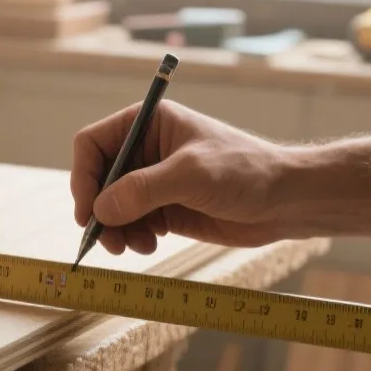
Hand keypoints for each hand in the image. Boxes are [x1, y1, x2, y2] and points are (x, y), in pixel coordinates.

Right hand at [70, 100, 298, 254]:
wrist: (286, 201)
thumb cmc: (246, 171)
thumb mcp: (191, 174)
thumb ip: (144, 190)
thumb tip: (100, 210)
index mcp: (148, 124)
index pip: (93, 144)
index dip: (84, 176)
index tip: (88, 210)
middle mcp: (145, 151)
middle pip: (97, 180)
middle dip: (99, 211)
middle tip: (108, 240)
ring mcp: (153, 182)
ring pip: (110, 207)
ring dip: (115, 230)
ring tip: (134, 246)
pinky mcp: (164, 209)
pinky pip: (130, 224)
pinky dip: (131, 237)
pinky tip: (149, 245)